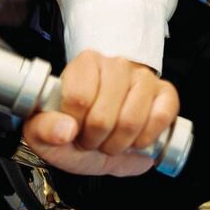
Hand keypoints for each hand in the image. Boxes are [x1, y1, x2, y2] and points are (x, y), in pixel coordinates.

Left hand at [22, 51, 180, 176]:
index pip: (79, 97)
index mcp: (85, 64)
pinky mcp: (166, 94)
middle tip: (92, 141)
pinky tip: (135, 140)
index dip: (74, 125)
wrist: (102, 135)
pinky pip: (161, 118)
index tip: (72, 130)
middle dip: (95, 141)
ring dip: (118, 144)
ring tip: (111, 142)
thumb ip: (43, 129)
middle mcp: (116, 64)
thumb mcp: (46, 133)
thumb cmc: (76, 128)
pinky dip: (146, 139)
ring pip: (132, 120)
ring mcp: (144, 78)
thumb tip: (65, 130)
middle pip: (104, 116)